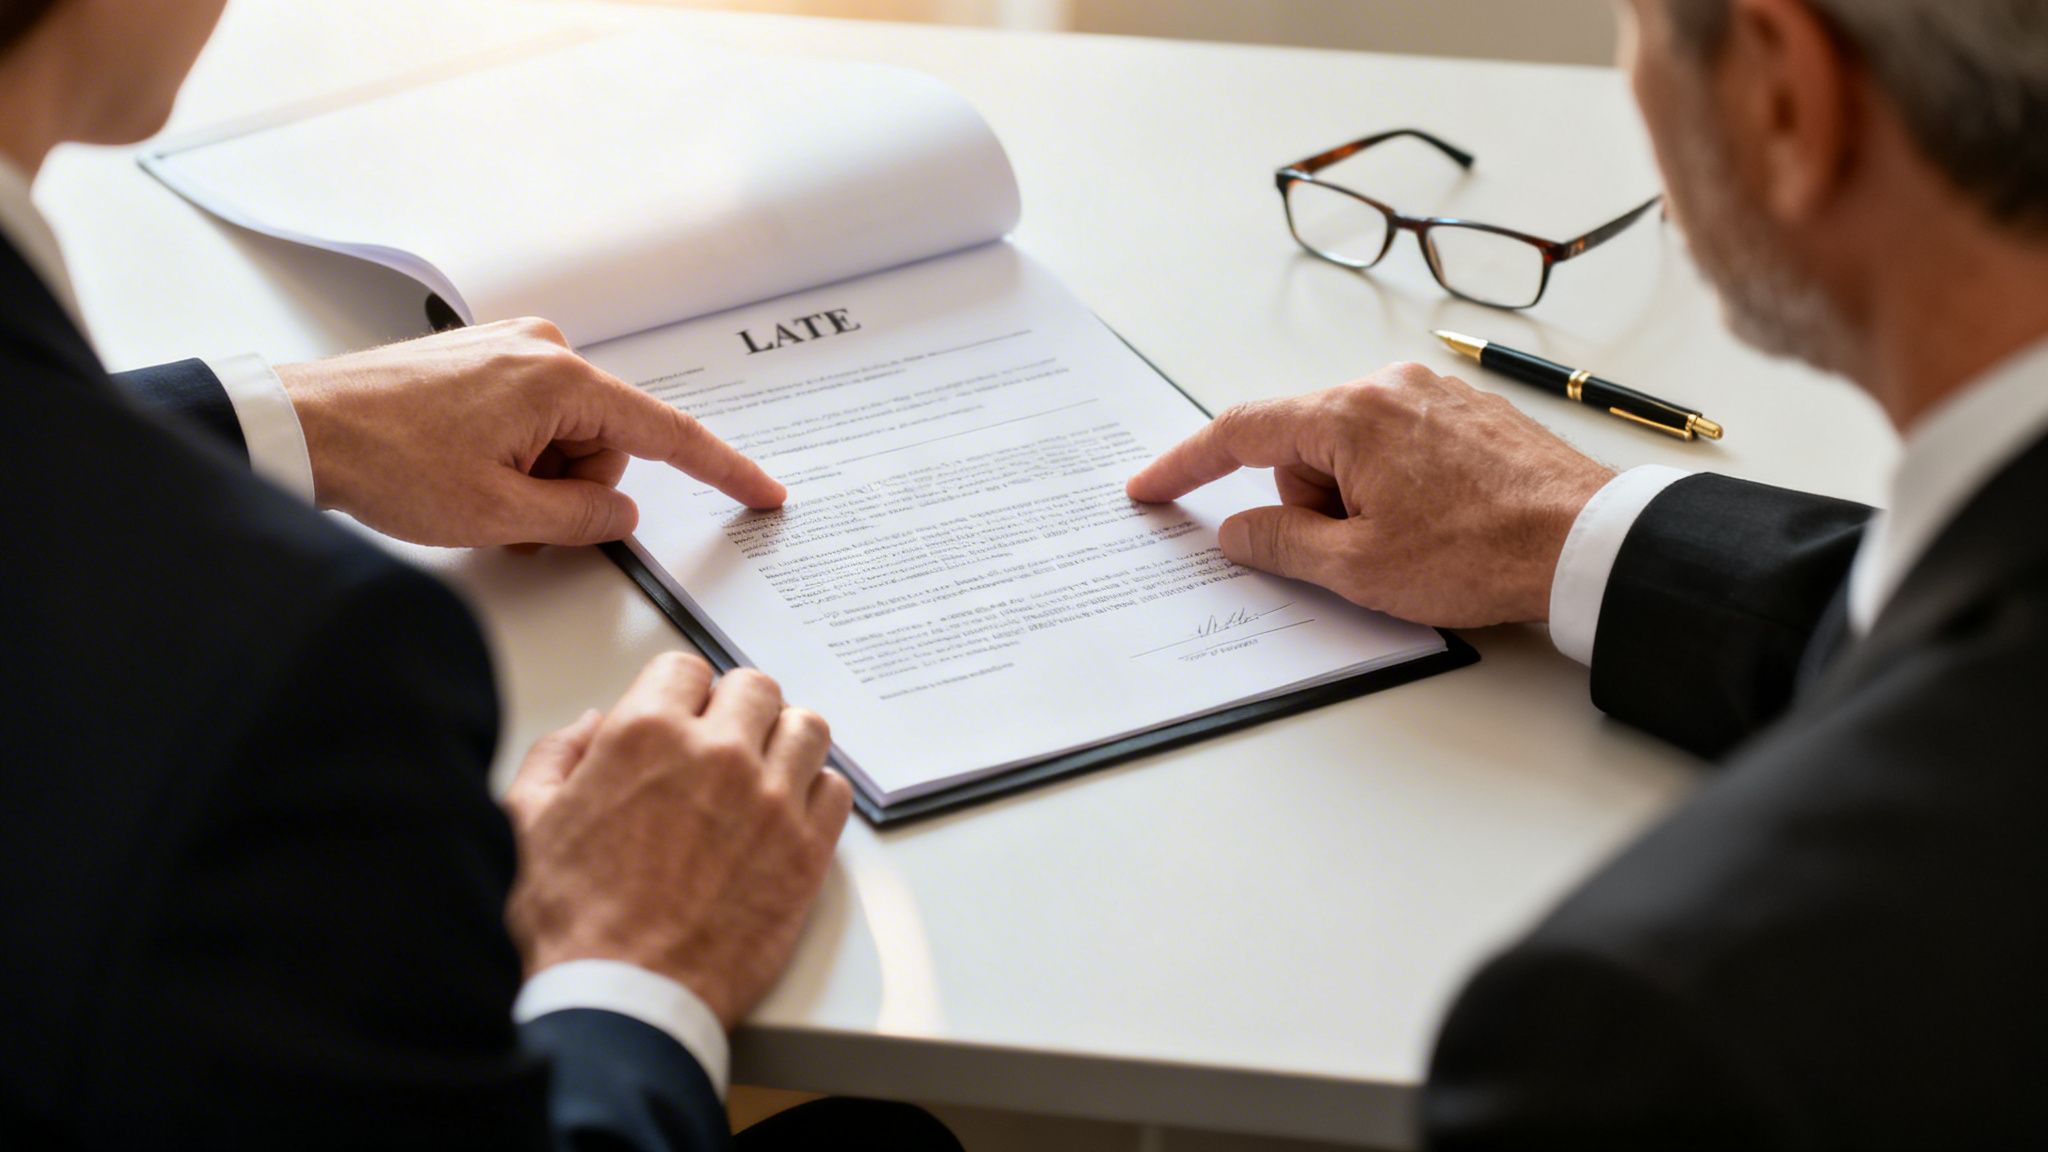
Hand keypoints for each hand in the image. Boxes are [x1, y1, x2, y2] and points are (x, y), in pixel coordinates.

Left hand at [276, 318, 784, 546]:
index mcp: (560, 379)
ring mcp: (510, 349)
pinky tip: (463, 470)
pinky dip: (512, 457)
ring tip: (472, 492)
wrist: (296, 428)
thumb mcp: (499, 514)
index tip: (763, 493)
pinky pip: (531, 421)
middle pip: (607, 445)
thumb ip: (582, 517)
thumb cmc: (383, 461)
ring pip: (567, 439)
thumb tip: (617, 511)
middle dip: (571, 491)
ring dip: (535, 479)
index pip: (667, 433)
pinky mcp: (482, 360)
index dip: (722, 471)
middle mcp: (543, 348)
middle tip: (508, 515)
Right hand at [503, 654, 851, 1028]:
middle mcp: (717, 755)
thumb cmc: (568, 925)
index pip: (686, 669)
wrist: (621, 1002)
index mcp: (645, 735)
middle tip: (720, 746)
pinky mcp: (806, 852)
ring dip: (784, 742)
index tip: (679, 719)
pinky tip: (786, 814)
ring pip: (807, 729)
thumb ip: (557, 757)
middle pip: (755, 688)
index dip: (679, 694)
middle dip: (736, 709)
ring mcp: (770, 801)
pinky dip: (815, 793)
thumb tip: (590, 727)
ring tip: (762, 773)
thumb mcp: (526, 822)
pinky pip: (835, 789)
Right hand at [1126, 363, 1615, 626]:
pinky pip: (1397, 446)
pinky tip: (1438, 524)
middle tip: (1357, 552)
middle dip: (1309, 503)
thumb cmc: (1482, 553)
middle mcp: (1388, 386)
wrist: (1588, 543)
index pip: (1241, 432)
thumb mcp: (1357, 568)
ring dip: (1356, 499)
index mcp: (1350, 415)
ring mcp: (1433, 394)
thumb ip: (1280, 544)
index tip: (1152, 488)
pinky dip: (1395, 486)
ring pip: (1352, 448)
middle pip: (1303, 445)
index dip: (1187, 465)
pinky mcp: (1468, 412)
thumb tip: (1239, 530)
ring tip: (1413, 542)